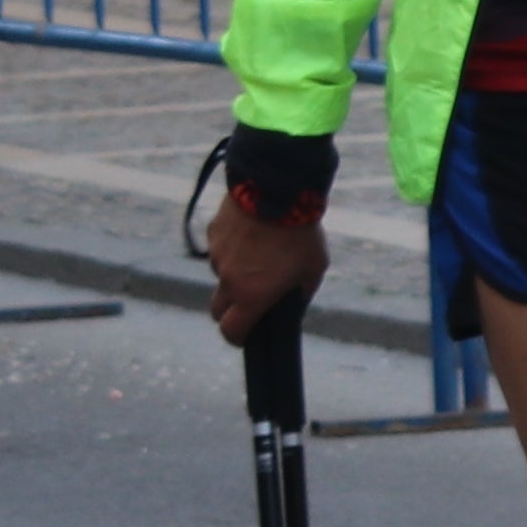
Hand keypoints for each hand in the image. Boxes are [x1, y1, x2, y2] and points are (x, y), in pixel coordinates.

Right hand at [204, 192, 329, 338]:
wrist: (277, 189)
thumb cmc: (300, 232)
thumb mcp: (313, 269)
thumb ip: (301, 292)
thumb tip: (294, 303)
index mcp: (251, 296)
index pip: (231, 332)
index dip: (238, 338)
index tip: (247, 335)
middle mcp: (228, 280)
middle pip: (217, 310)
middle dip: (230, 311)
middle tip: (250, 300)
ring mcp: (217, 255)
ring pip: (220, 275)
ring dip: (233, 274)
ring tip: (260, 254)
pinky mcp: (213, 232)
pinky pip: (219, 249)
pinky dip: (232, 249)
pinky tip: (252, 232)